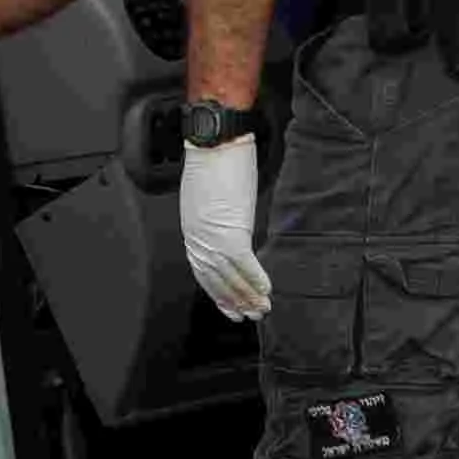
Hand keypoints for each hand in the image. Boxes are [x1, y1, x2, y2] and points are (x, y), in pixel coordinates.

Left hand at [179, 129, 271, 323]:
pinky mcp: (231, 230)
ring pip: (230, 277)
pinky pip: (244, 263)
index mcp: (192, 230)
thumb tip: (226, 225)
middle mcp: (198, 238)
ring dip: (248, 296)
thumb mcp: (206, 195)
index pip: (203, 272)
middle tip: (248, 316)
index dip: (217, 292)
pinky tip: (266, 289)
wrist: (214, 142)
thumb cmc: (212, 159)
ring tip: (261, 309)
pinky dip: (256, 279)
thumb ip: (213, 217)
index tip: (228, 306)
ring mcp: (213, 236)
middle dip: (233, 301)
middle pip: (216, 279)